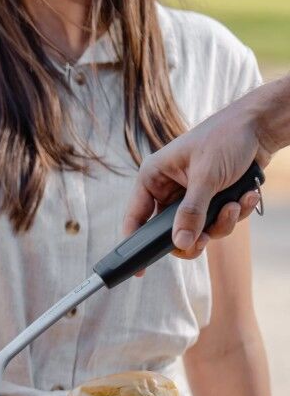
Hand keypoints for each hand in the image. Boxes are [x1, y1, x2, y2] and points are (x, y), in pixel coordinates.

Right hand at [123, 87, 273, 255]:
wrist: (261, 127)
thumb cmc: (226, 138)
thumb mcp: (206, 177)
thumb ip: (191, 213)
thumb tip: (180, 244)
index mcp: (153, 177)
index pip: (136, 217)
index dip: (135, 243)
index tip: (140, 268)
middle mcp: (168, 188)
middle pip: (168, 231)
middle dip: (192, 236)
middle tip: (203, 240)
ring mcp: (189, 196)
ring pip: (195, 230)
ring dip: (218, 224)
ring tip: (234, 205)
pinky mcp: (210, 200)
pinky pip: (216, 222)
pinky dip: (232, 214)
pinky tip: (245, 196)